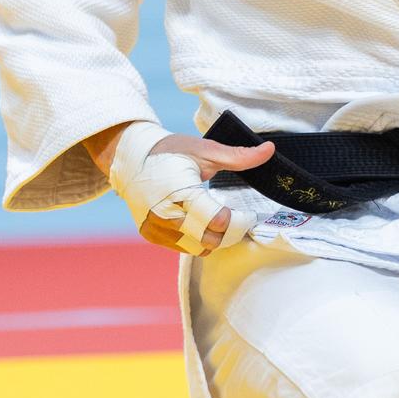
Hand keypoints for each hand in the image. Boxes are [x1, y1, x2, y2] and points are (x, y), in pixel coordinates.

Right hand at [132, 134, 274, 254]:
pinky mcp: (151, 235)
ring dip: (213, 238)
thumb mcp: (204, 149)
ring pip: (198, 248)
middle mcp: (165, 216)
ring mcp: (156, 228)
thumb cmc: (169, 151)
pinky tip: (199, 221)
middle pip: (211, 240)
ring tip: (219, 218)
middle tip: (237, 217)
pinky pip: (182, 247)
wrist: (129, 158)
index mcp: (179, 193)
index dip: (238, 220)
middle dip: (229, 232)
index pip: (218, 221)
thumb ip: (238, 156)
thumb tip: (270, 150)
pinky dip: (196, 238)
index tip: (247, 212)